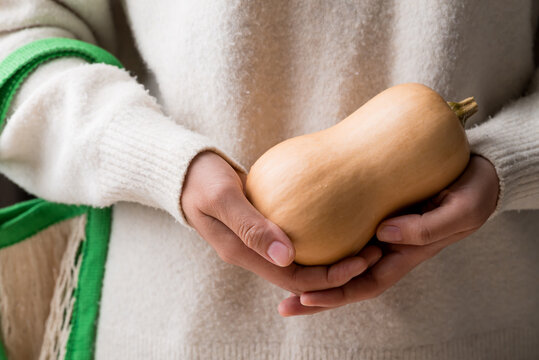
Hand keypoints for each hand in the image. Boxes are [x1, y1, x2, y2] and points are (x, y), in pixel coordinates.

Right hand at [181, 151, 381, 295]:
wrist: (187, 170)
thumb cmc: (201, 179)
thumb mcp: (223, 198)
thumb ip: (252, 227)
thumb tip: (287, 256)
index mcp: (243, 253)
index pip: (293, 278)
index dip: (327, 277)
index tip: (359, 262)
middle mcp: (253, 253)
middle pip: (303, 274)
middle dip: (339, 270)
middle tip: (374, 251)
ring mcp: (259, 241)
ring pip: (301, 258)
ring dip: (333, 255)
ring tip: (366, 239)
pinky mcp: (265, 225)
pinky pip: (297, 237)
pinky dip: (320, 235)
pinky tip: (343, 219)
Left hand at [279, 155, 498, 315]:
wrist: (474, 170)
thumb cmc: (472, 193)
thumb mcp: (460, 211)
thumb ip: (427, 227)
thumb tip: (383, 234)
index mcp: (404, 255)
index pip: (365, 285)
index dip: (336, 296)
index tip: (306, 299)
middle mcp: (385, 247)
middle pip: (344, 278)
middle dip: (315, 294)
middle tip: (282, 304)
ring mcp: (376, 228)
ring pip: (339, 254)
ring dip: (312, 265)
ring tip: (279, 269)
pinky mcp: (370, 207)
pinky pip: (342, 222)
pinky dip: (321, 229)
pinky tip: (296, 223)